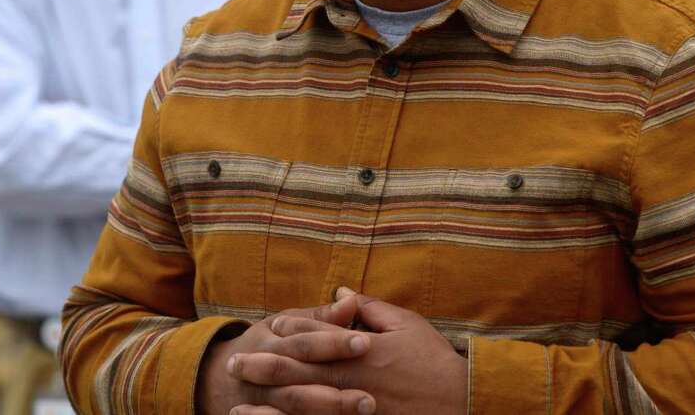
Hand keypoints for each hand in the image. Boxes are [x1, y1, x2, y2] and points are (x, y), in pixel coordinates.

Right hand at [196, 295, 376, 414]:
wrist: (220, 380)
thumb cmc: (266, 345)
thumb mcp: (285, 325)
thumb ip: (320, 317)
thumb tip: (351, 301)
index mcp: (271, 343)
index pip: (304, 343)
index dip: (334, 342)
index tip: (367, 343)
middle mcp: (263, 373)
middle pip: (300, 381)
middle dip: (334, 389)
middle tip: (371, 395)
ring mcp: (262, 401)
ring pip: (294, 407)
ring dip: (327, 409)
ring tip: (365, 408)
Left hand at [229, 289, 466, 414]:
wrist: (461, 403)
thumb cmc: (434, 361)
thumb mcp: (407, 324)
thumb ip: (370, 307)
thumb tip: (341, 290)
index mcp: (360, 349)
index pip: (316, 335)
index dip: (290, 329)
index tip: (269, 327)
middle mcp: (351, 379)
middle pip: (298, 371)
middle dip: (263, 367)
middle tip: (233, 365)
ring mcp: (352, 409)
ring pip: (301, 409)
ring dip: (267, 410)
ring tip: (236, 411)